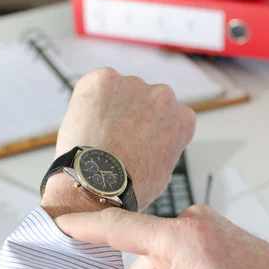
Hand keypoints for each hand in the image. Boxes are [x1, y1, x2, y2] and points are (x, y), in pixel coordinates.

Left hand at [42, 68, 195, 215]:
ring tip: (97, 134)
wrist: (96, 184)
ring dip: (109, 106)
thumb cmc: (128, 187)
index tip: (137, 138)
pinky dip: (89, 100)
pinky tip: (86, 123)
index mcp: (182, 118)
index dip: (149, 127)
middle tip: (114, 137)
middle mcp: (163, 96)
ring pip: (119, 91)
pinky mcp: (104, 80)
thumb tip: (153, 149)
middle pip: (144, 99)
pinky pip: (96, 85)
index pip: (167, 114)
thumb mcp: (163, 175)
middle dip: (130, 114)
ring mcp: (133, 85)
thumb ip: (164, 150)